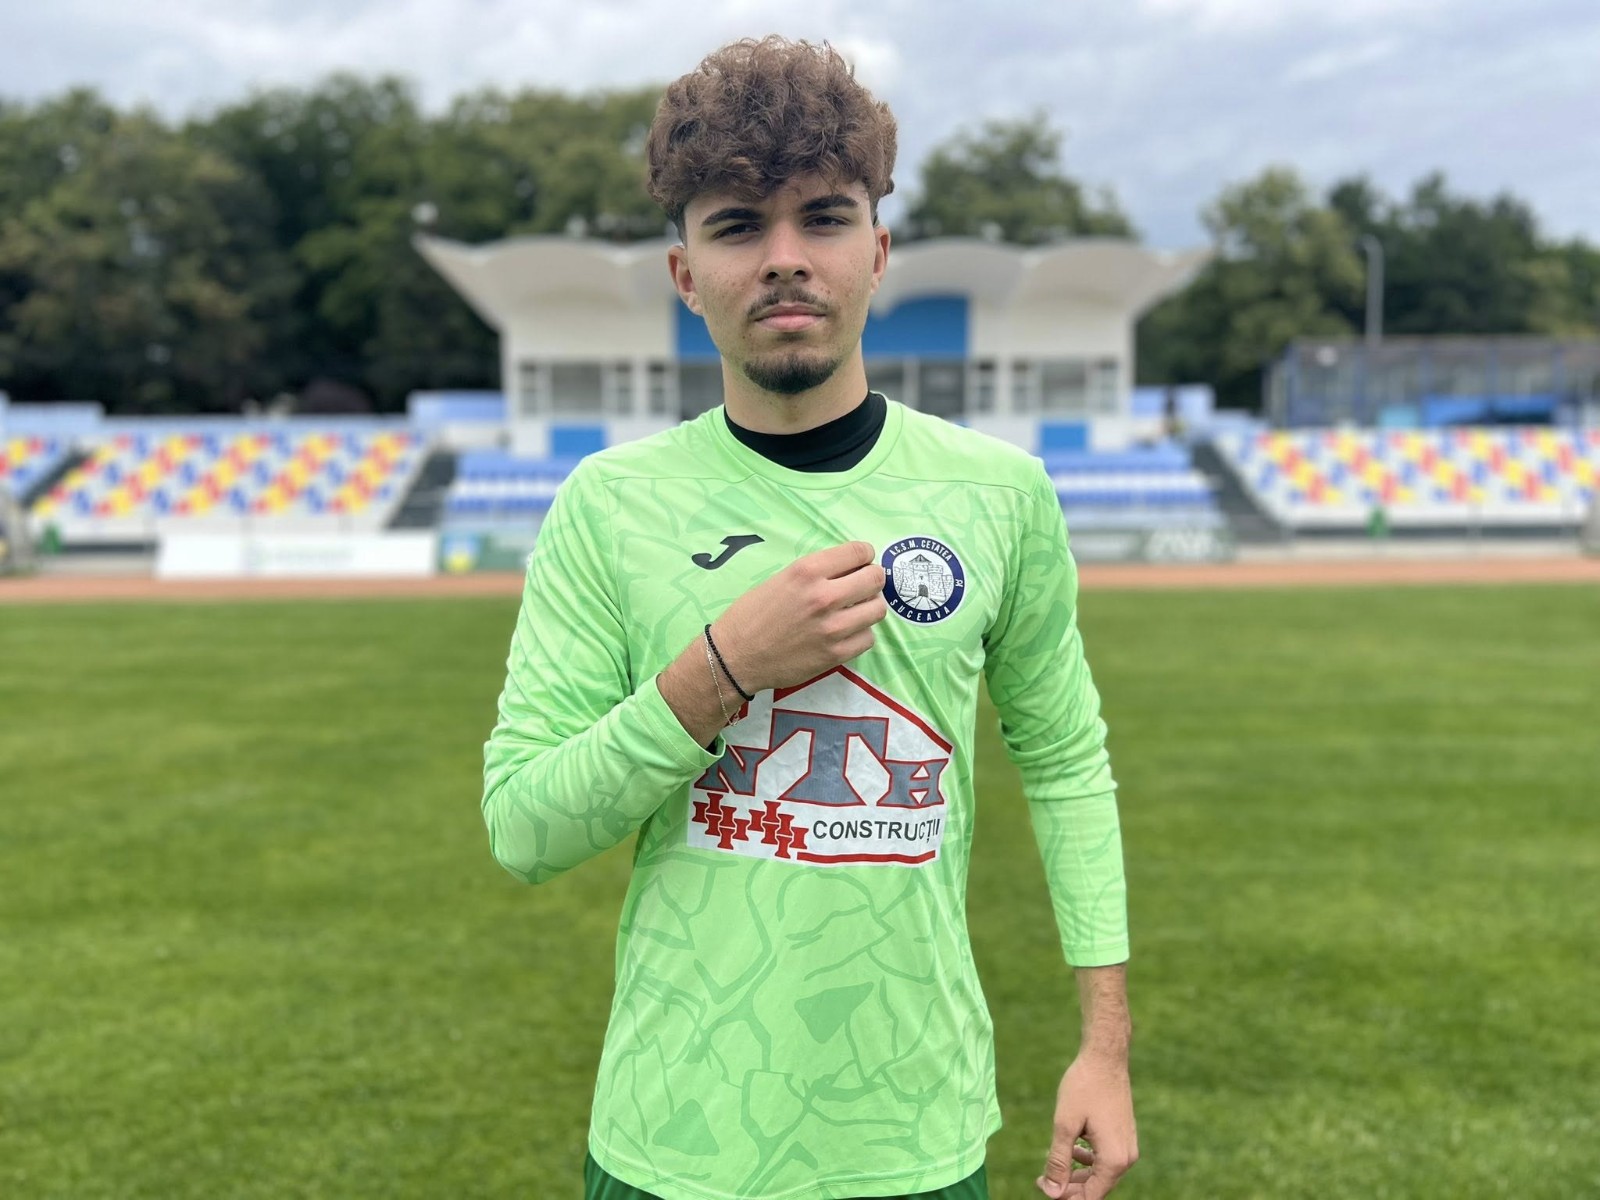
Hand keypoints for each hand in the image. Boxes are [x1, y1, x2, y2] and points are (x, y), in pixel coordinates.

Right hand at [711, 541, 887, 692]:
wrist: (736, 656)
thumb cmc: (752, 614)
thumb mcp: (781, 578)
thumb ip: (816, 572)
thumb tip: (849, 569)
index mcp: (807, 571)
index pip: (858, 552)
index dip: (864, 555)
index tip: (861, 561)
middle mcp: (824, 596)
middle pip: (875, 579)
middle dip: (872, 579)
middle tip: (862, 586)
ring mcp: (833, 627)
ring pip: (877, 609)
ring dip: (868, 607)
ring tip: (854, 610)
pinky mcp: (835, 654)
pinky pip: (868, 638)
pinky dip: (860, 634)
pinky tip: (846, 633)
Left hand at [1036, 1054, 1137, 1198]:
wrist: (1105, 1057)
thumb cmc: (1083, 1087)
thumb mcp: (1064, 1125)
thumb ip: (1059, 1162)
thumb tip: (1052, 1192)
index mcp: (1114, 1160)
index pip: (1090, 1196)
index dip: (1064, 1196)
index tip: (1042, 1185)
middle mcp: (1126, 1158)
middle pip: (1097, 1188)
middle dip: (1069, 1187)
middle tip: (1042, 1178)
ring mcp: (1127, 1147)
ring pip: (1101, 1174)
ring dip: (1078, 1174)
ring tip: (1053, 1166)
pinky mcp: (1124, 1136)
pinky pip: (1106, 1160)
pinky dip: (1088, 1161)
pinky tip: (1073, 1150)